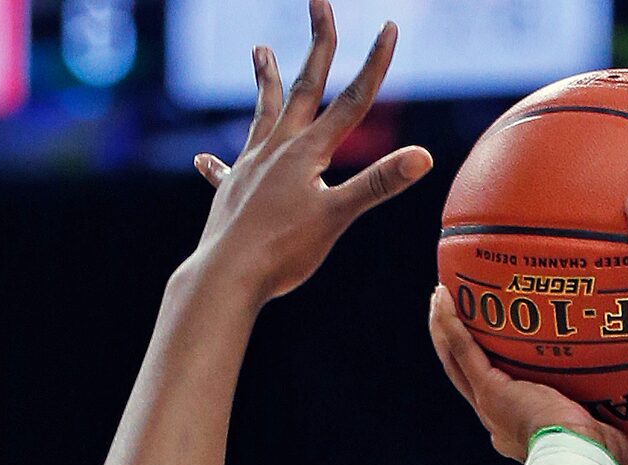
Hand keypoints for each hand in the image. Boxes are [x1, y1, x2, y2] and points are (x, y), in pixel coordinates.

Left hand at [192, 3, 432, 304]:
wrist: (226, 275)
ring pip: (263, 114)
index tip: (389, 28)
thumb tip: (423, 157)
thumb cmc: (282, 250)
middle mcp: (277, 148)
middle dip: (318, 45)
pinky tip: (204, 160)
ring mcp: (251, 167)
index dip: (374, 64)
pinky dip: (218, 165)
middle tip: (319, 4)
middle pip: (302, 87)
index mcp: (307, 151)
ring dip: (266, 81)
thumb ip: (377, 183)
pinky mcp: (232, 192)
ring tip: (260, 49)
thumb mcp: (337, 217)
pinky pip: (226, 172)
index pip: (351, 100)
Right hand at [427, 289, 627, 464]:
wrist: (578, 463)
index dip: (497, 383)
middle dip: (460, 345)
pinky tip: (442, 298)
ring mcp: (489, 404)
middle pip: (470, 375)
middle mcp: (498, 418)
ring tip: (440, 297)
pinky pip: (462, 350)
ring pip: (457, 360)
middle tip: (457, 314)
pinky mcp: (489, 390)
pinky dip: (448, 325)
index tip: (500, 364)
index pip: (504, 405)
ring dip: (445, 329)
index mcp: (523, 430)